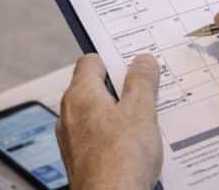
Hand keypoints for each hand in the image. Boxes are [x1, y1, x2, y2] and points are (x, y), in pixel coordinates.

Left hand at [57, 54, 162, 189]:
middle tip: (148, 91)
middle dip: (123, 88)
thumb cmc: (121, 160)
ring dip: (121, 114)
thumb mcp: (141, 111)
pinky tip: (136, 146)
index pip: (91, 61)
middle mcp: (70, 114)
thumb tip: (142, 61)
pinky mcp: (80, 159)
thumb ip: (141, 81)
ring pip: (99, 114)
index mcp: (80, 95)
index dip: (114, 58)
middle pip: (96, 88)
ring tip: (147, 121)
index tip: (135, 63)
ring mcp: (72, 139)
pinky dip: (115, 136)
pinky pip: (99, 137)